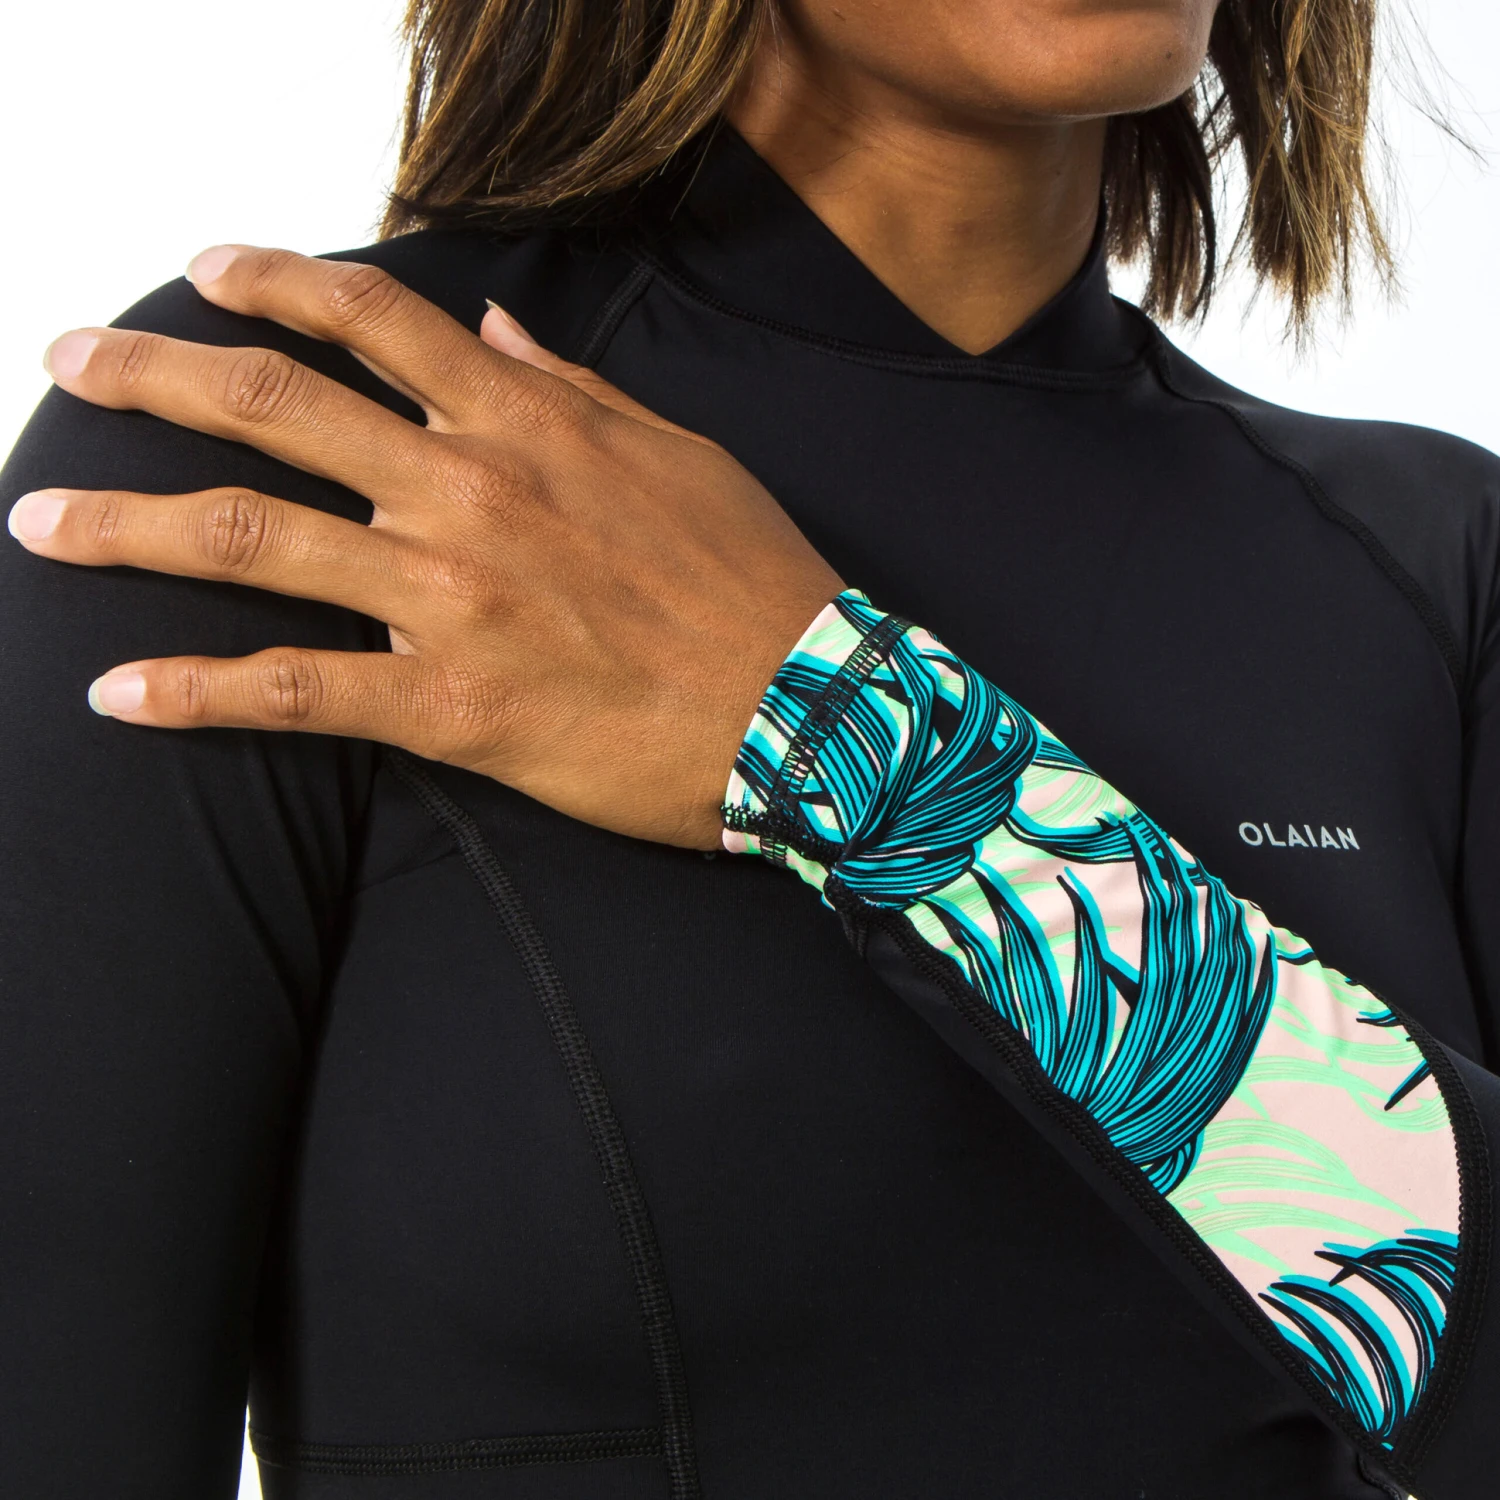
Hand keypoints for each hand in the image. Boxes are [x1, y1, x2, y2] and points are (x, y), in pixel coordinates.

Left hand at [8, 247, 842, 849]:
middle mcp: (471, 493)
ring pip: (251, 541)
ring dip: (126, 524)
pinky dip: (197, 692)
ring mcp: (453, 599)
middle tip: (75, 363)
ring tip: (41, 522)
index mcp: (527, 423)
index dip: (273, 279)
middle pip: (272, 407)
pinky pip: (298, 691)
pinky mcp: (455, 706)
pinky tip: (120, 693)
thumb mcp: (679, 452)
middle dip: (152, 372)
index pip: (372, 318)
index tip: (206, 268)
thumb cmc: (754, 582)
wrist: (809, 711)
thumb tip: (490, 329)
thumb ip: (571, 387)